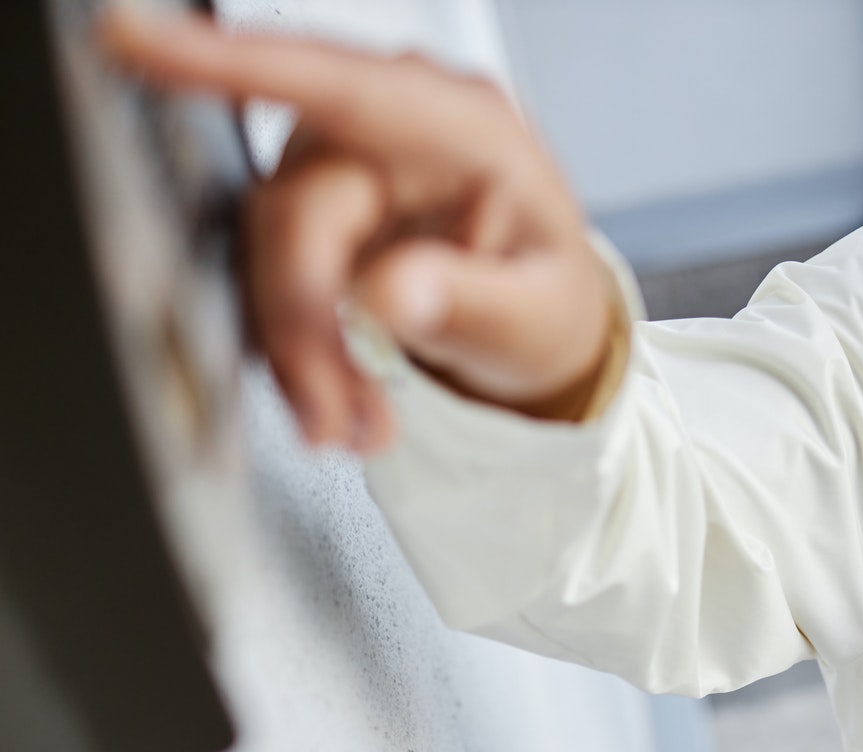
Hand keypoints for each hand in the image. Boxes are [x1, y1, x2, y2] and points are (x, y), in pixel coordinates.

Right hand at [99, 10, 616, 450]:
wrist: (539, 334)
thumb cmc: (548, 302)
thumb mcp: (538, 315)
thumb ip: (473, 302)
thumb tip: (392, 294)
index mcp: (458, 126)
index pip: (333, 83)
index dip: (228, 61)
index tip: (138, 42)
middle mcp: (388, 135)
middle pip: (292, 215)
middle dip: (305, 329)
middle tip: (340, 416)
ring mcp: (342, 174)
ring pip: (267, 258)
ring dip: (299, 355)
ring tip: (354, 423)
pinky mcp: (311, 219)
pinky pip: (269, 282)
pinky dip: (297, 354)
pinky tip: (340, 397)